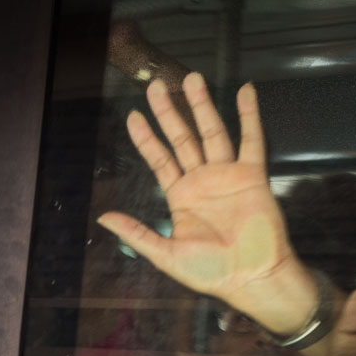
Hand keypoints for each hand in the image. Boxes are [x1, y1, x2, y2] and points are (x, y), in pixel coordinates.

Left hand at [97, 73, 303, 316]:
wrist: (251, 277)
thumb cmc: (209, 271)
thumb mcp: (165, 254)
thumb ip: (136, 232)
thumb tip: (103, 217)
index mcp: (180, 196)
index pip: (159, 158)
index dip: (146, 137)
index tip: (133, 115)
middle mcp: (201, 180)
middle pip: (181, 138)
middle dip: (169, 112)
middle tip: (155, 85)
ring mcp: (227, 175)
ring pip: (212, 132)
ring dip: (202, 105)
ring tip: (191, 77)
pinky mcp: (253, 175)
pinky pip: (252, 140)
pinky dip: (249, 116)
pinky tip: (244, 91)